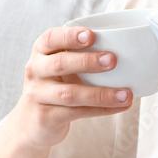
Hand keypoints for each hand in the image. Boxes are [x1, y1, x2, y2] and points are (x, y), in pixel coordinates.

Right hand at [15, 26, 132, 149]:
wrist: (30, 122)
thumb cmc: (54, 85)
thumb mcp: (60, 66)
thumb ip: (82, 55)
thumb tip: (127, 47)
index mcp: (41, 52)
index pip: (51, 38)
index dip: (70, 36)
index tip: (91, 35)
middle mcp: (36, 71)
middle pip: (59, 64)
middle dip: (87, 61)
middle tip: (113, 60)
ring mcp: (38, 95)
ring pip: (70, 93)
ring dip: (101, 93)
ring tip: (125, 94)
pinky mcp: (47, 117)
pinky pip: (77, 112)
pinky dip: (102, 110)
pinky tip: (120, 106)